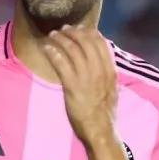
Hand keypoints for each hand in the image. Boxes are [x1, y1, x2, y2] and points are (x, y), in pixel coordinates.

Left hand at [42, 25, 118, 145]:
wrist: (101, 130)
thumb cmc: (105, 114)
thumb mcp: (111, 90)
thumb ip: (107, 75)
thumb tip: (102, 64)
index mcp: (110, 71)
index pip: (102, 44)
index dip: (90, 33)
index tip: (82, 28)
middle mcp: (100, 71)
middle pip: (86, 42)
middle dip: (74, 32)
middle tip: (64, 29)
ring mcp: (86, 78)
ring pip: (73, 50)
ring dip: (61, 39)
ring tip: (53, 35)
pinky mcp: (73, 86)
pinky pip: (62, 64)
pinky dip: (53, 53)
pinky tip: (47, 48)